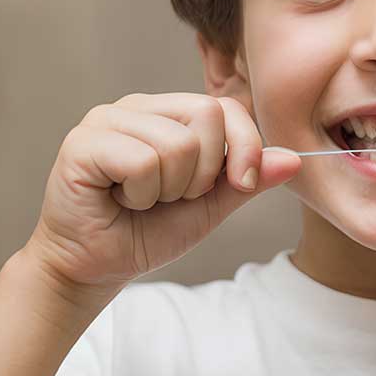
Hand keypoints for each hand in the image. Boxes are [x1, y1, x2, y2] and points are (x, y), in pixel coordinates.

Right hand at [26, 93, 300, 296]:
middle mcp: (136, 106)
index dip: (245, 146)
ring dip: (169, 190)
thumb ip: (247, 180)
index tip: (242, 184)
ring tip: (142, 200)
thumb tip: (293, 159)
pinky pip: (142, 162)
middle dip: (204, 173)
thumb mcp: (210, 206)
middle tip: (172, 196)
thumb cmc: (147, 232)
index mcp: (167, 112)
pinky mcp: (82, 143)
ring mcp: (105, 119)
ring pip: (177, 144)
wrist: (96, 268)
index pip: (225, 107)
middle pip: (207, 116)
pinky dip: (142, 194)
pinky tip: (120, 200)